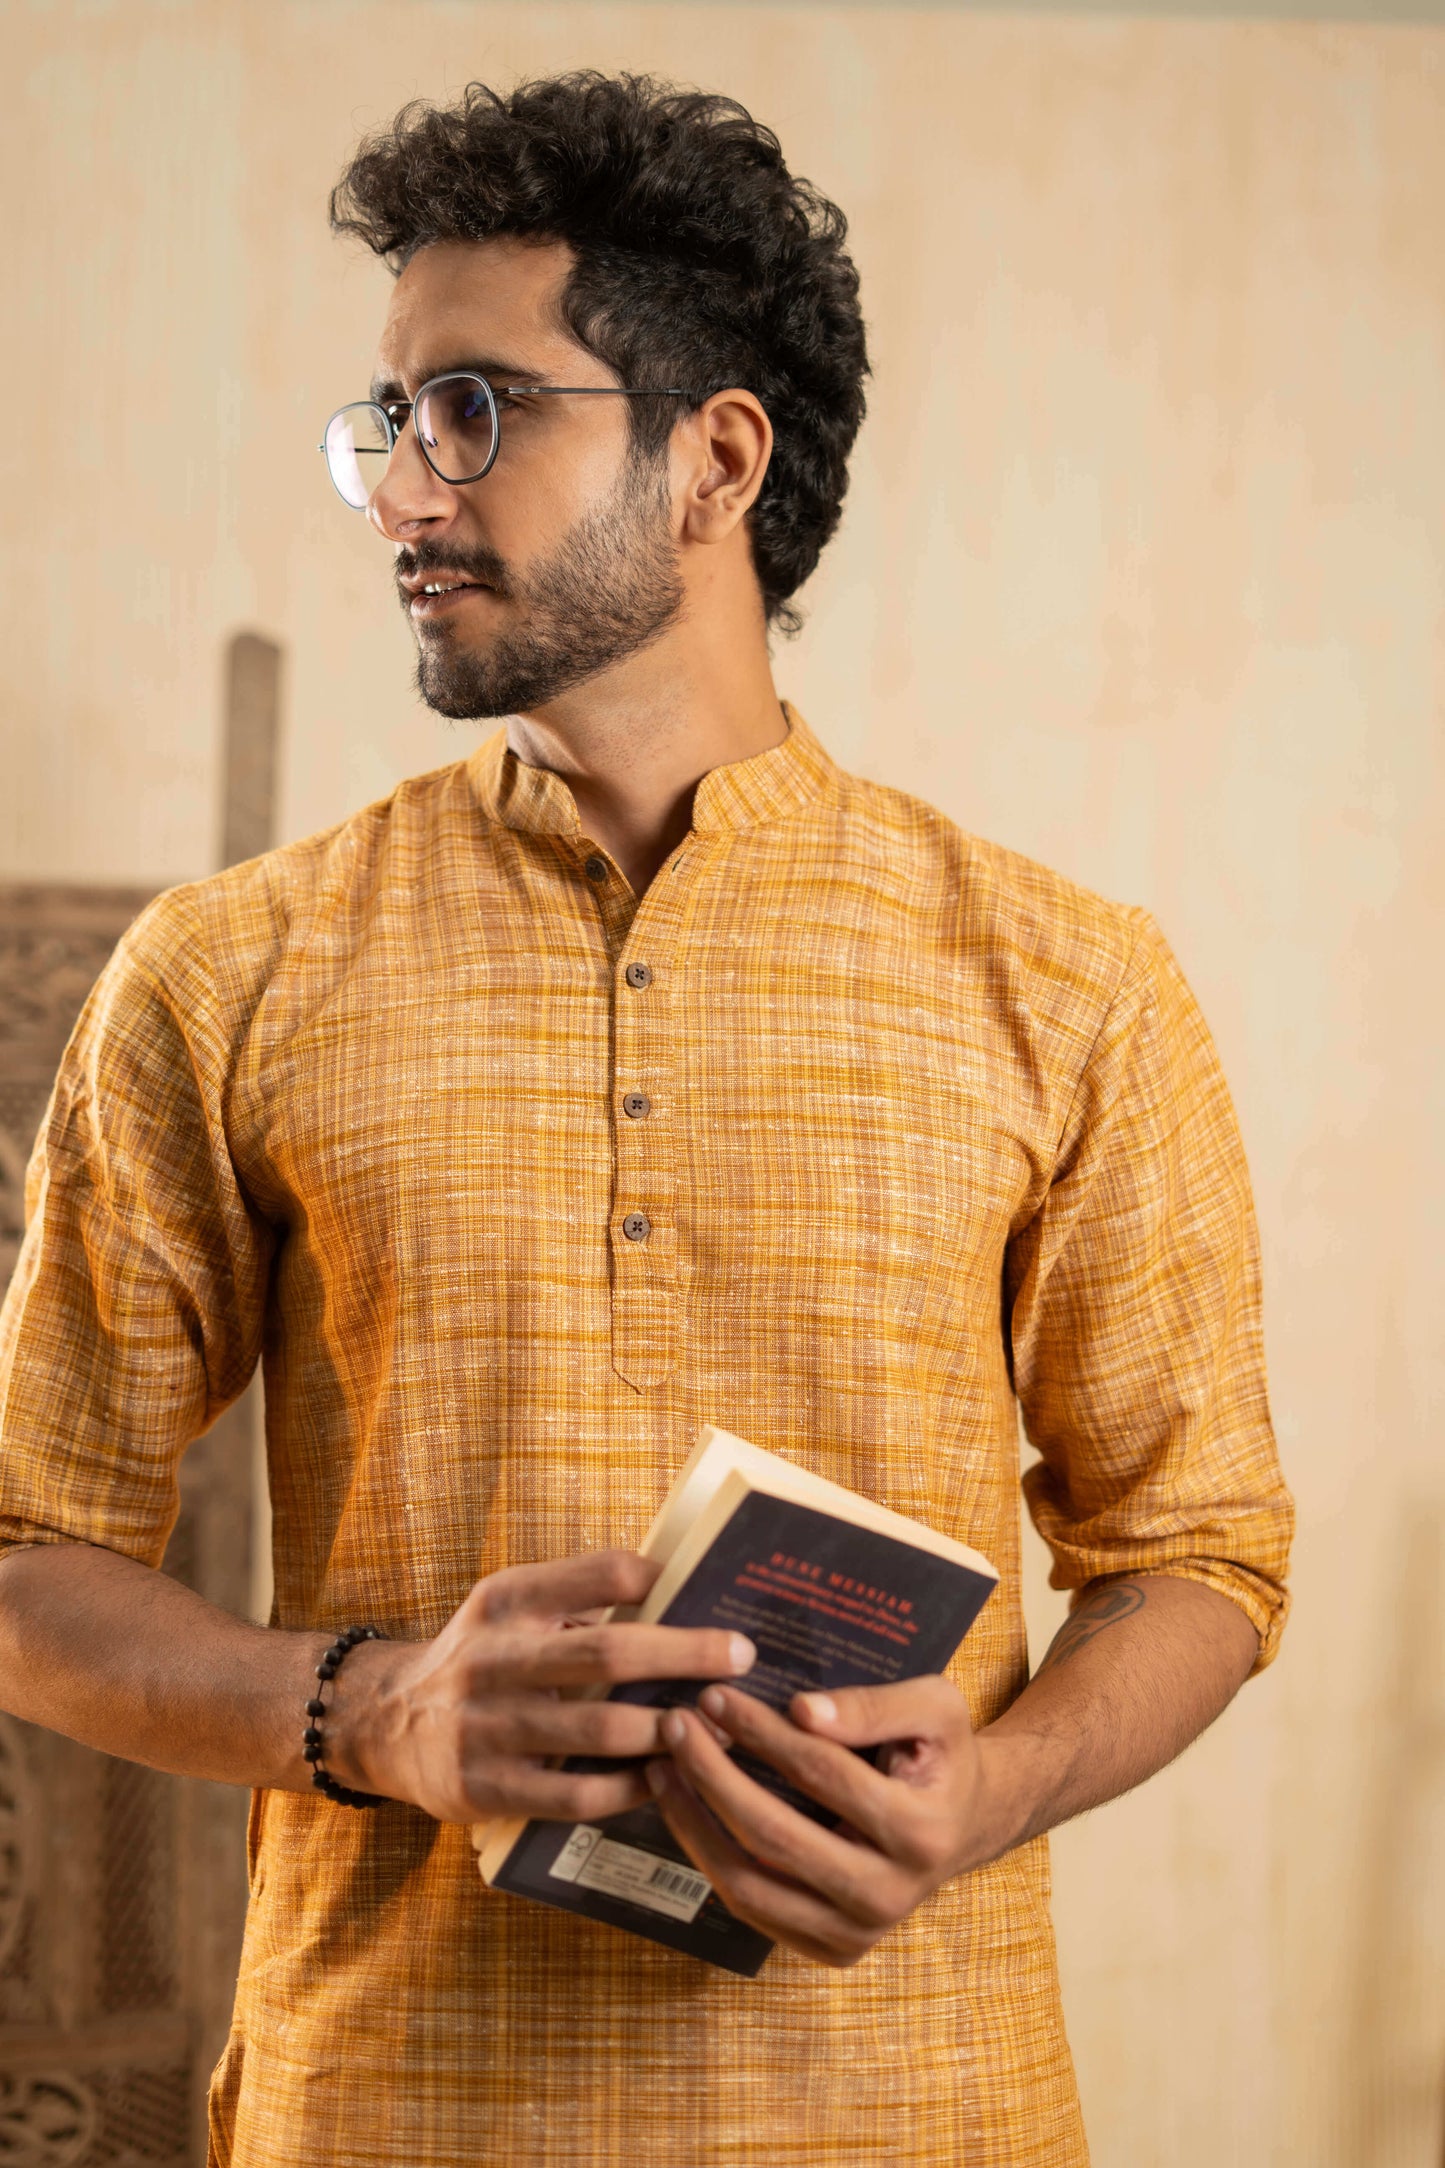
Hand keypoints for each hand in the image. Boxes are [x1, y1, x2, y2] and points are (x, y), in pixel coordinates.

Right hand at [327, 1551, 755, 1823]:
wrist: (387, 1722)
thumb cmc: (481, 1657)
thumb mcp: (510, 1606)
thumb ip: (579, 1592)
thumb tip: (677, 1584)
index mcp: (506, 1602)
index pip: (594, 1574)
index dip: (652, 1578)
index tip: (708, 1587)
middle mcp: (492, 1658)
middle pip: (606, 1652)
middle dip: (684, 1654)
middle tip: (742, 1654)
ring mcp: (485, 1728)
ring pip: (599, 1731)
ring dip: (668, 1728)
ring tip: (719, 1725)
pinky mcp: (484, 1789)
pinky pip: (577, 1796)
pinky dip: (631, 1788)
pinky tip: (668, 1778)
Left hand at [645, 1676, 1019, 1968]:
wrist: (965, 1824)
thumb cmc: (942, 1754)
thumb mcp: (935, 1707)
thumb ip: (874, 1705)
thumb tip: (801, 1712)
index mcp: (920, 1832)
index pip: (821, 1775)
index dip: (761, 1732)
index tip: (715, 1695)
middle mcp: (889, 1896)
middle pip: (773, 1837)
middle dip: (712, 1775)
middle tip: (675, 1725)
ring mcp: (858, 1934)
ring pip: (749, 1886)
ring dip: (694, 1823)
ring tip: (663, 1768)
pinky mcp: (831, 1949)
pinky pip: (752, 1909)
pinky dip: (710, 1859)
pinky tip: (687, 1811)